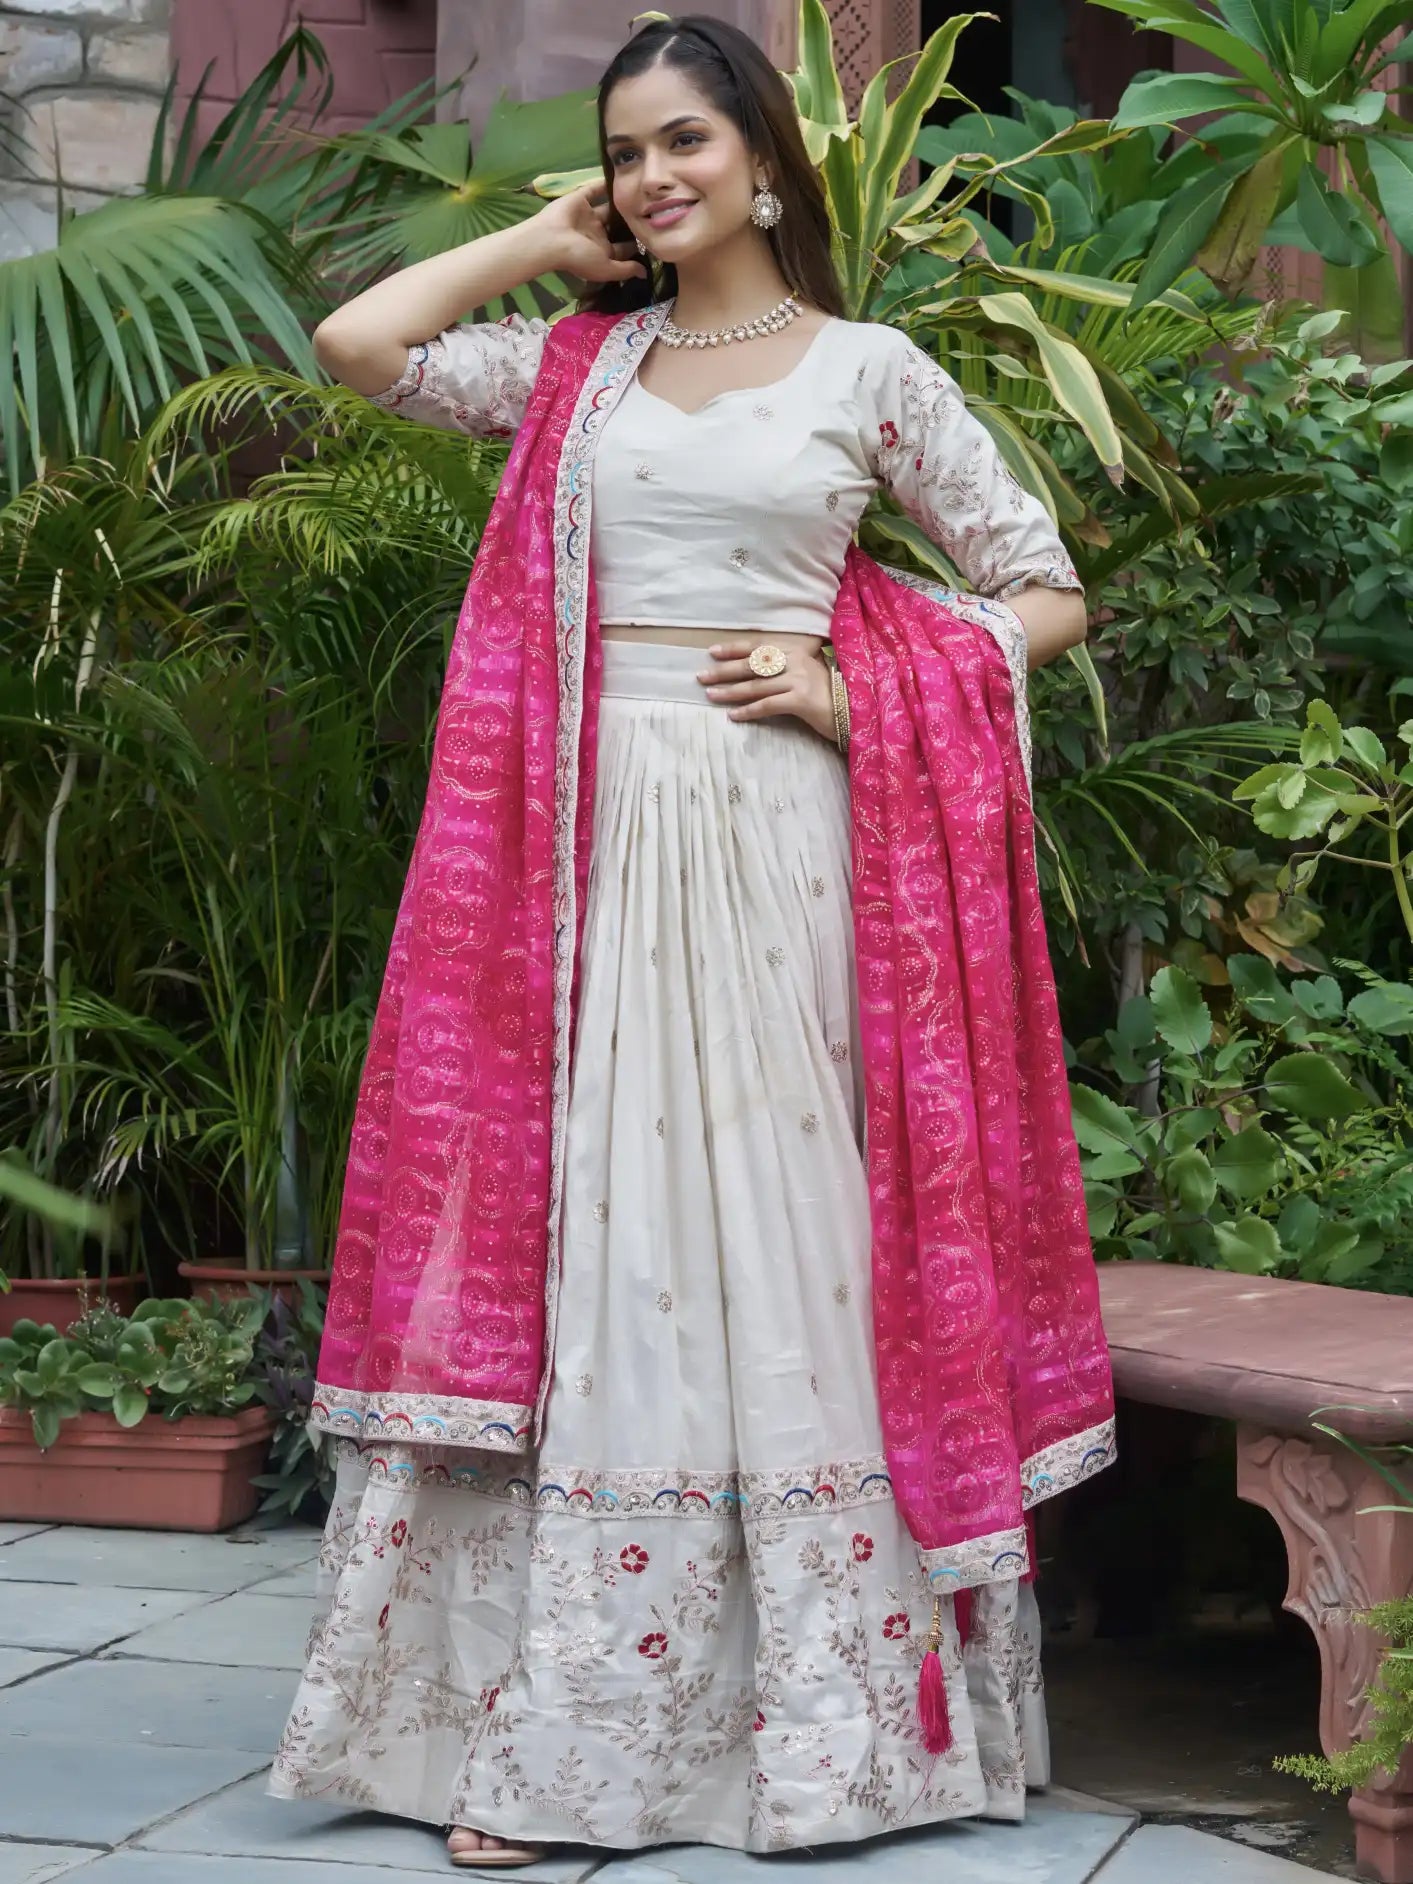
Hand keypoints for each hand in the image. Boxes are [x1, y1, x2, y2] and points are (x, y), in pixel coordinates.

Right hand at [530, 181, 646, 284]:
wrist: (551, 239)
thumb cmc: (578, 257)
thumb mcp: (606, 269)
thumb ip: (625, 270)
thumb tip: (644, 274)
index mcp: (601, 251)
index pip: (622, 248)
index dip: (636, 244)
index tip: (652, 236)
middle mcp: (595, 233)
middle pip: (616, 227)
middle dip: (629, 222)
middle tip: (650, 212)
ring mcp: (588, 216)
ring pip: (607, 208)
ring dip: (619, 203)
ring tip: (639, 193)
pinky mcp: (580, 199)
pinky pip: (594, 189)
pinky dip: (604, 184)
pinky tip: (619, 178)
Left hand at [697, 641, 836, 744]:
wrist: (855, 709)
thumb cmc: (829, 693)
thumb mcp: (808, 671)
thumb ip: (786, 666)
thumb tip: (754, 670)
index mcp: (795, 650)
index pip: (758, 647)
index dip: (734, 649)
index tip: (713, 652)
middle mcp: (796, 661)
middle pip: (752, 665)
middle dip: (724, 671)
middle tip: (702, 676)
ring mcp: (798, 680)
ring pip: (756, 686)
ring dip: (730, 692)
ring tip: (711, 695)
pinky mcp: (801, 700)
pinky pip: (767, 705)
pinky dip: (748, 711)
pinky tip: (733, 715)